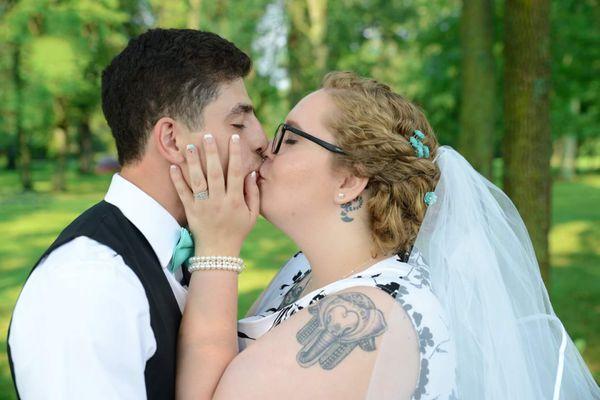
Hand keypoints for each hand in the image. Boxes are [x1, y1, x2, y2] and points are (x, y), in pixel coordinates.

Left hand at [169, 133, 258, 255]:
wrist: (218, 252)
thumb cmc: (237, 231)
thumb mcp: (252, 215)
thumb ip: (254, 194)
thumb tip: (252, 173)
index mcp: (235, 201)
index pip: (236, 173)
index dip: (235, 154)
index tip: (234, 138)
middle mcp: (219, 201)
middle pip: (215, 173)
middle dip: (211, 153)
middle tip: (207, 135)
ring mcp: (203, 206)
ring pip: (198, 181)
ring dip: (193, 163)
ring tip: (189, 146)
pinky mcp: (191, 211)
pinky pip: (183, 193)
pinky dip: (177, 180)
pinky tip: (173, 166)